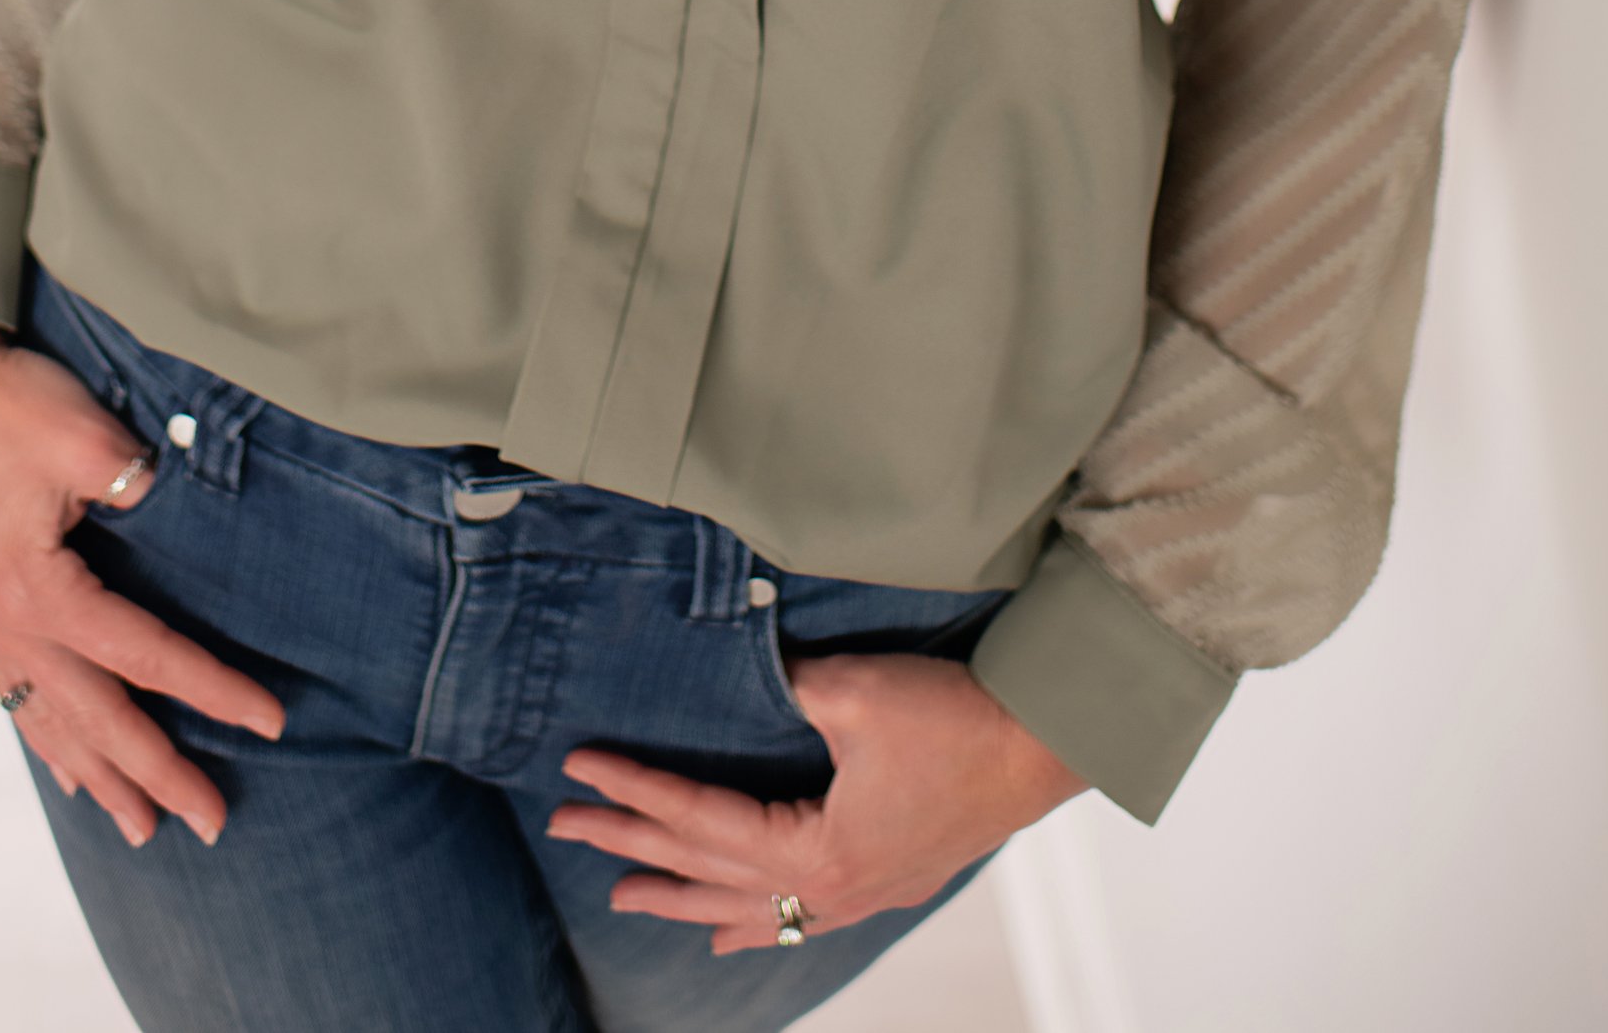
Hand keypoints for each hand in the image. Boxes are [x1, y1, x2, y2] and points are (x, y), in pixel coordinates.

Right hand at [0, 314, 284, 848]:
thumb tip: (167, 514)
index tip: (268, 723)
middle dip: (155, 774)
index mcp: (37, 590)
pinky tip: (60, 767)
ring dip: (96, 776)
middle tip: (210, 824)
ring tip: (138, 827)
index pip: (143, 657)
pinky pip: (12, 692)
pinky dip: (44, 737)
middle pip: (94, 717)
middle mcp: (4, 620)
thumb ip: (133, 485)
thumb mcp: (81, 435)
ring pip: (47, 718)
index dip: (210, 691)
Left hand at [546, 648, 1084, 952]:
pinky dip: (751, 929)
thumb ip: (788, 684)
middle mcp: (826, 890)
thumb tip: (743, 666)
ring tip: (623, 897)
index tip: (579, 769)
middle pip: (707, 873)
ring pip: (746, 909)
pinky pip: (795, 922)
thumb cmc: (956, 720)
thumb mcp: (858, 693)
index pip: (698, 820)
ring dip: (681, 900)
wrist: (1040, 749)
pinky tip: (728, 942)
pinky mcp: (880, 884)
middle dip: (632, 848)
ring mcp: (855, 896)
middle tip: (568, 828)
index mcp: (813, 851)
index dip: (634, 790)